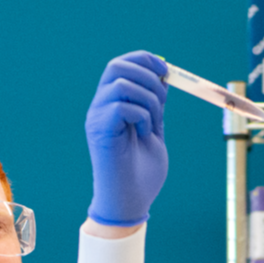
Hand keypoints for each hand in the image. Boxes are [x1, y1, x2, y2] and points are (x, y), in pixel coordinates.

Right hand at [85, 51, 168, 226]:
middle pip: (117, 66)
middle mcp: (100, 108)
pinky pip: (122, 105)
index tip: (166, 71)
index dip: (145, 60)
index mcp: (111, 104)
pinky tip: (144, 133)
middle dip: (147, 74)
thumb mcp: (154, 128)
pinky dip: (141, 115)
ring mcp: (97, 119)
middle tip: (162, 99)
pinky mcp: (99, 131)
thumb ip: (155, 103)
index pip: (121, 65)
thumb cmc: (141, 173)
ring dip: (148, 99)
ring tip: (153, 124)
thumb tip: (163, 76)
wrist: (131, 202)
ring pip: (122, 83)